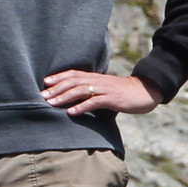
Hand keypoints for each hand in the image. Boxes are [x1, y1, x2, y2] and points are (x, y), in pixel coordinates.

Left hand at [42, 69, 158, 117]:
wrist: (145, 91)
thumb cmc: (123, 93)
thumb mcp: (106, 90)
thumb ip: (93, 93)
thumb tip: (77, 101)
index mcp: (96, 78)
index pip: (74, 74)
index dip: (59, 77)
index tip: (45, 82)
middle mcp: (98, 81)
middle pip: (73, 81)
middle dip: (57, 88)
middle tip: (43, 96)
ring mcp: (104, 89)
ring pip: (80, 90)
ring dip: (64, 97)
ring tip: (52, 103)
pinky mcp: (112, 99)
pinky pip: (94, 102)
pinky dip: (81, 106)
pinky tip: (72, 112)